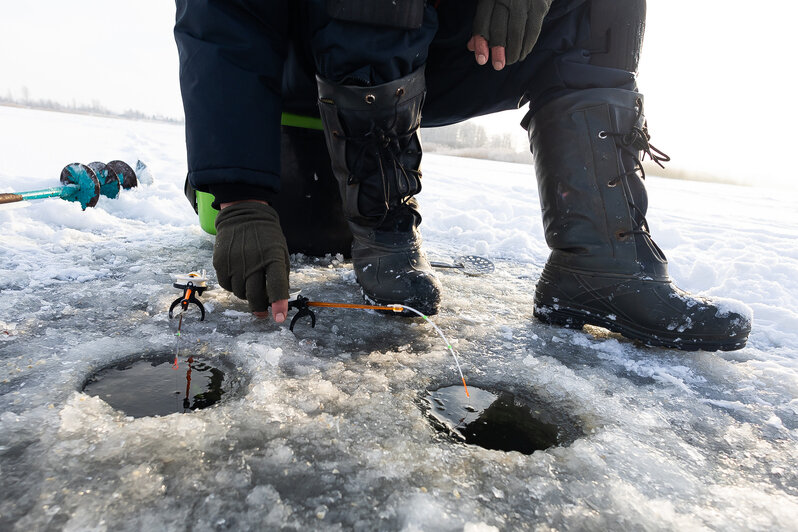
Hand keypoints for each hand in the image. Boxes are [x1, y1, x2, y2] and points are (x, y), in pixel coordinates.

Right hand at [214, 201, 289, 321]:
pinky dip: (233, 286)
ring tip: (250, 284)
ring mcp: (235, 263)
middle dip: (260, 308)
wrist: (243, 216)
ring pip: (240, 294)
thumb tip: (276, 299)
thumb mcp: (280, 252)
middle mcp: (253, 262)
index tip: (279, 319)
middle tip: (262, 312)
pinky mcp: (220, 263)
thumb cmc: (266, 237)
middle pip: (255, 296)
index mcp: (273, 258)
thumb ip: (279, 275)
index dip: (279, 304)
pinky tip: (238, 276)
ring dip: (246, 295)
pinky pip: (227, 286)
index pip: (276, 286)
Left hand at [470, 0, 552, 69]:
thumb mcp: (493, 2)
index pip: (482, 21)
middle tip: (498, 65)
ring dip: (513, 51)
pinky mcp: (540, 6)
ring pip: (516, 32)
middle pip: (498, 28)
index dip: (481, 42)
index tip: (482, 60)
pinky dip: (527, 45)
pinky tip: (523, 53)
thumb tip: (471, 47)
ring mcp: (524, 1)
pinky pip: (533, 31)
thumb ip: (483, 23)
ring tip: (510, 61)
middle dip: (497, 50)